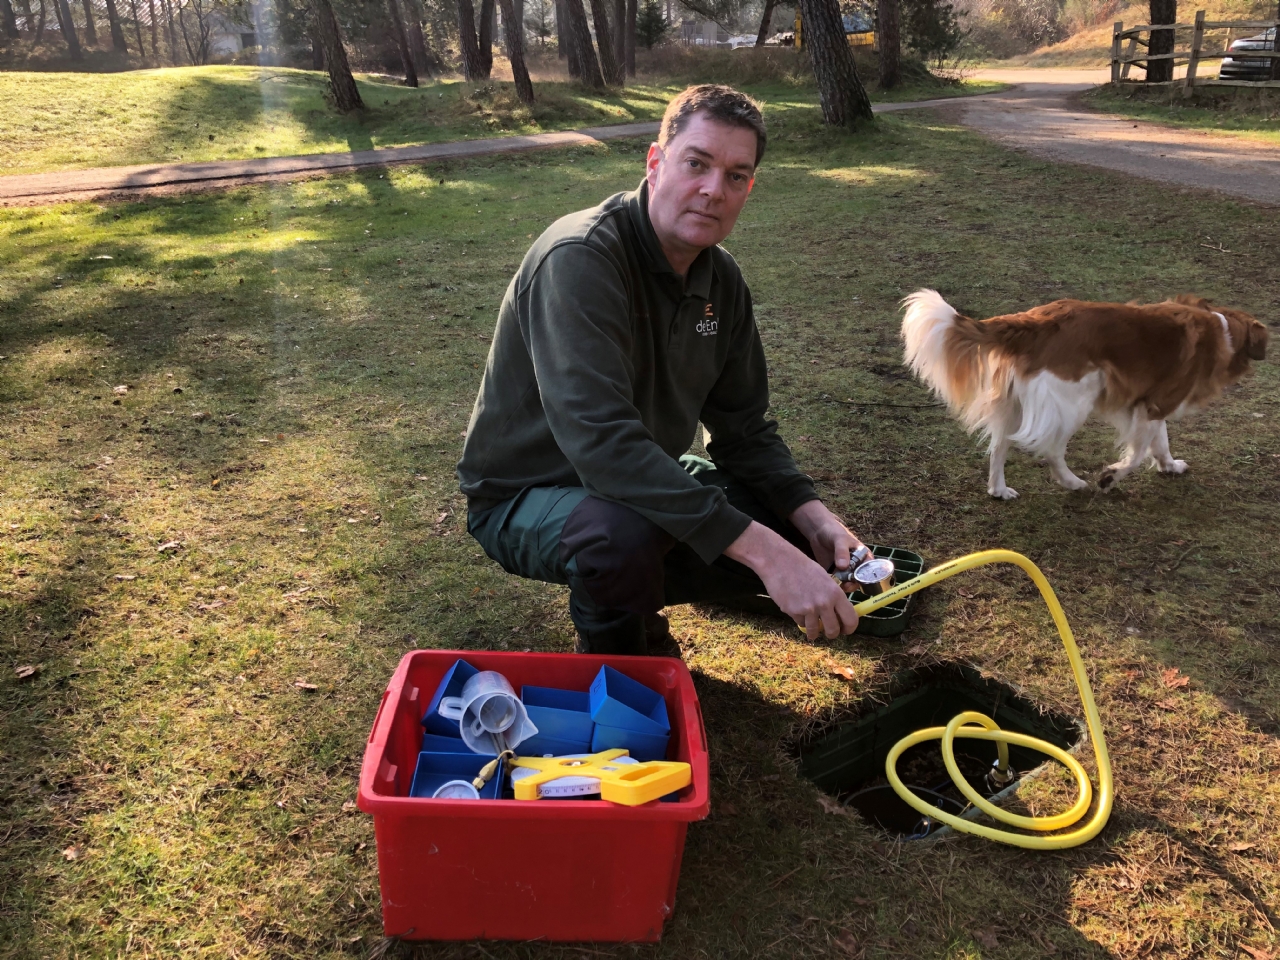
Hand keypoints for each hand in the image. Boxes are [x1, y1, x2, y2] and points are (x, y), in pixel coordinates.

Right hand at [723, 521, 858, 639]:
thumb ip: (833, 597)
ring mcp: (808, 609)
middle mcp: (824, 603)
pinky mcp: (793, 612)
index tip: (845, 630)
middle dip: (831, 634)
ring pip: (814, 632)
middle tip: (828, 631)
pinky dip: (800, 619)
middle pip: (833, 631)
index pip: (851, 620)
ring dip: (813, 632)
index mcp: (835, 593)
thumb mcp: (825, 579)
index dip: (849, 628)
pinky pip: (800, 623)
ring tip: (811, 630)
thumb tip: (839, 615)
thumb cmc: (803, 568)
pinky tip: (796, 609)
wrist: (779, 562)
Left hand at [789, 500, 864, 583]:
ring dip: (843, 586)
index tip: (857, 580)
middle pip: (859, 580)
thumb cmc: (835, 532)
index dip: (866, 577)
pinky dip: (834, 585)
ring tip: (837, 585)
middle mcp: (857, 566)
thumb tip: (843, 567)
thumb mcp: (840, 540)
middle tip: (845, 585)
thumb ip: (842, 552)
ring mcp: (846, 571)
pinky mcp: (835, 574)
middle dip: (853, 584)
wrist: (819, 532)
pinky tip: (829, 584)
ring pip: (848, 583)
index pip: (870, 570)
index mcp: (864, 557)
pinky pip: (837, 583)